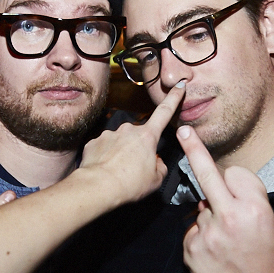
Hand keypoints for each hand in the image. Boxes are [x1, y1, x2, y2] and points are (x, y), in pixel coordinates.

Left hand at [75, 81, 185, 205]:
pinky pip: (104, 149)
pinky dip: (107, 158)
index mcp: (147, 136)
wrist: (98, 186)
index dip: (174, 98)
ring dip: (122, 154)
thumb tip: (155, 162)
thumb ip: (160, 167)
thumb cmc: (129, 183)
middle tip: (136, 169)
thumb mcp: (156, 180)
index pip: (164, 112)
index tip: (179, 86)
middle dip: (139, 149)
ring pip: (120, 143)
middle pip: (139, 137)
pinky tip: (106, 171)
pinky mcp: (95, 142)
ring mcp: (109, 134)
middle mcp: (128, 130)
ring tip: (120, 172)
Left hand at [175, 124, 273, 272]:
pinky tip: (215, 254)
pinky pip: (191, 232)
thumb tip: (219, 188)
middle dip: (194, 150)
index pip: (233, 173)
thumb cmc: (268, 258)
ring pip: (200, 211)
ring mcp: (207, 233)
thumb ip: (244, 200)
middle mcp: (228, 216)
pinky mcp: (192, 249)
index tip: (232, 179)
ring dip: (208, 220)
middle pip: (207, 175)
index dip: (235, 181)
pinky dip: (200, 239)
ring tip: (226, 244)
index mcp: (253, 207)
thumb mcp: (268, 222)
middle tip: (183, 132)